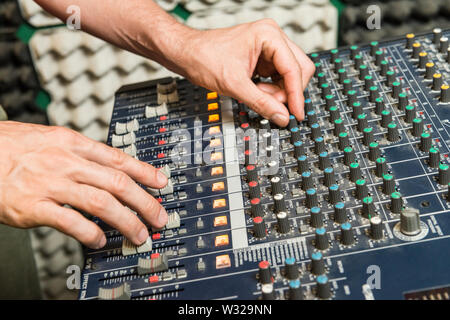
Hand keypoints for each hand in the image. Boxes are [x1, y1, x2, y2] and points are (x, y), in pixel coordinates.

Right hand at [0, 121, 168, 248]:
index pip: (118, 158)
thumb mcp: (51, 139)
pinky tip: (101, 240)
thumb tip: (110, 168)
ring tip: (139, 234)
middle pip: (117, 183)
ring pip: (101, 203)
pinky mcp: (34, 207)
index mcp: (72, 143)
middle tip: (160, 217)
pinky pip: (70, 222)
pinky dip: (90, 233)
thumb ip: (80, 153)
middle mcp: (66, 162)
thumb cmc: (12, 147)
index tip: (162, 182)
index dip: (145, 172)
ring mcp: (51, 185)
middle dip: (145, 202)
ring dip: (126, 221)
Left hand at [174, 19, 314, 126]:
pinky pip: (278, 78)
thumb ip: (261, 103)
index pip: (294, 68)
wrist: (186, 54)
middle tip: (275, 108)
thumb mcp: (234, 85)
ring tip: (257, 95)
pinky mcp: (264, 59)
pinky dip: (271, 90)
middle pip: (299, 70)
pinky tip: (256, 92)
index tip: (296, 114)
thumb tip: (282, 117)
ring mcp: (269, 49)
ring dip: (278, 92)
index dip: (296, 95)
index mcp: (269, 35)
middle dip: (287, 92)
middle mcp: (273, 38)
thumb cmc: (204, 57)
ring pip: (290, 76)